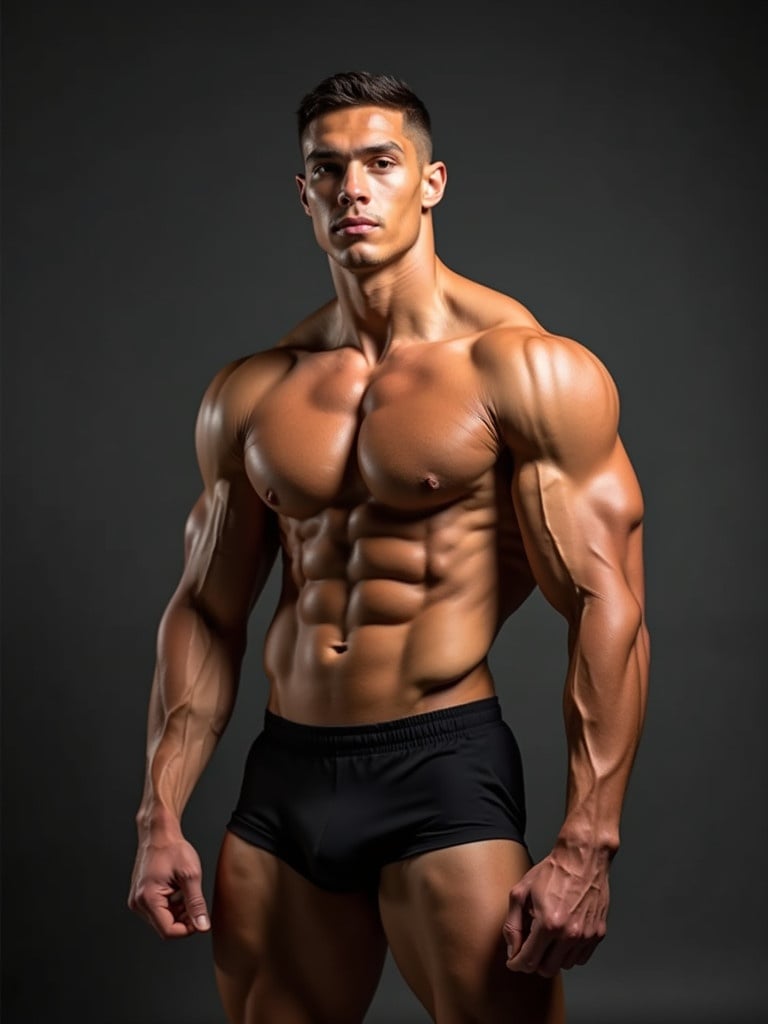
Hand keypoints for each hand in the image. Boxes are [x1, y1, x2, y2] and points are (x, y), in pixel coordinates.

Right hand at [128, 834, 209, 938]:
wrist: (159, 833)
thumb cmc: (172, 848)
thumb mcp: (190, 875)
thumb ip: (196, 904)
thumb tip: (203, 926)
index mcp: (148, 899)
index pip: (169, 931)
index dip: (188, 929)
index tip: (201, 918)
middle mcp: (138, 903)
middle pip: (165, 926)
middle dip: (184, 919)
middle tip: (196, 902)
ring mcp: (137, 900)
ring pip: (163, 919)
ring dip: (178, 911)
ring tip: (185, 890)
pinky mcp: (141, 896)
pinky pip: (158, 910)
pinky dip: (172, 905)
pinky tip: (177, 889)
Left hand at [502, 843, 608, 976]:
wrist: (582, 858)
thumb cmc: (553, 871)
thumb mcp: (521, 892)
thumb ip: (513, 924)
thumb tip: (512, 949)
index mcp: (548, 924)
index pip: (528, 961)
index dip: (516, 964)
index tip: (513, 961)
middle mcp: (569, 934)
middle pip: (547, 969)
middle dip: (533, 963)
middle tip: (528, 950)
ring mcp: (586, 936)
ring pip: (564, 966)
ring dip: (552, 958)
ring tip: (546, 939)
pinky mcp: (598, 934)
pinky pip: (581, 958)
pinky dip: (569, 954)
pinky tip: (562, 938)